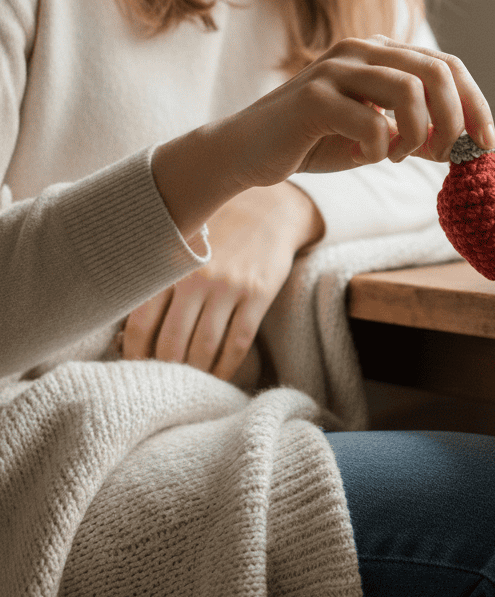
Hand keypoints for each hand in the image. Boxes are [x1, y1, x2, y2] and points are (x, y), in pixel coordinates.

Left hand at [122, 182, 322, 382]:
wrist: (270, 209)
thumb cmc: (216, 233)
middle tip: (160, 386)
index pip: (140, 324)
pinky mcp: (258, 294)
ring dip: (195, 374)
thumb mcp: (182, 246)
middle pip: (171, 342)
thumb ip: (158, 280)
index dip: (133, 355)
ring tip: (187, 386)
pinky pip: (238, 342)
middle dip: (164, 371)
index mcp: (171, 267)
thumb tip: (123, 337)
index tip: (133, 371)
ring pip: (204, 347)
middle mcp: (197, 278)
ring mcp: (229, 287)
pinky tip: (218, 377)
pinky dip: (226, 367)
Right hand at [153, 35, 494, 241]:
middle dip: (455, 119)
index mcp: (382, 52)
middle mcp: (362, 49)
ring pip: (409, 91)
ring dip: (418, 134)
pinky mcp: (313, 97)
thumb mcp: (381, 136)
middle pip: (437, 72)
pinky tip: (361, 156)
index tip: (486, 143)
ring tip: (398, 156)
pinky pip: (372, 124)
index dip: (475, 103)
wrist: (249, 152)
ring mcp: (336, 69)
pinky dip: (379, 149)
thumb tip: (469, 146)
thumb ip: (421, 134)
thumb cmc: (318, 140)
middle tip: (448, 155)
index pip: (447, 64)